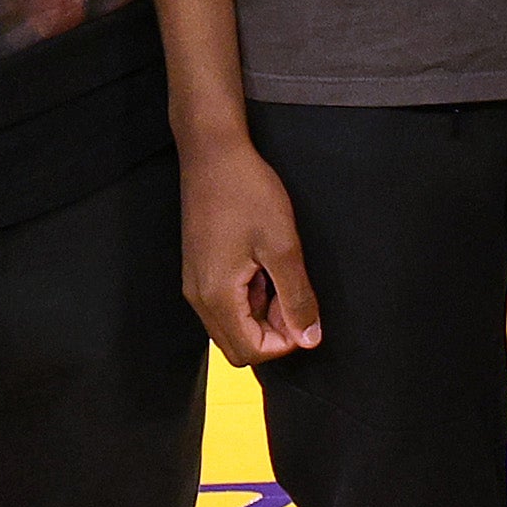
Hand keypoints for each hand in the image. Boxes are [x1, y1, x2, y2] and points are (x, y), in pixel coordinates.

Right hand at [179, 135, 321, 363]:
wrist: (213, 154)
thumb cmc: (247, 194)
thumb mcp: (282, 246)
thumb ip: (296, 296)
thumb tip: (310, 338)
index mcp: (216, 297)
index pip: (250, 352)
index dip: (284, 341)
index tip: (304, 310)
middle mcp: (199, 298)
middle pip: (238, 345)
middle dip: (273, 330)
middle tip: (294, 291)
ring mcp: (196, 284)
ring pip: (233, 323)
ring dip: (263, 311)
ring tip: (279, 270)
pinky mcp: (200, 269)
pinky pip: (227, 301)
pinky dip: (250, 295)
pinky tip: (264, 262)